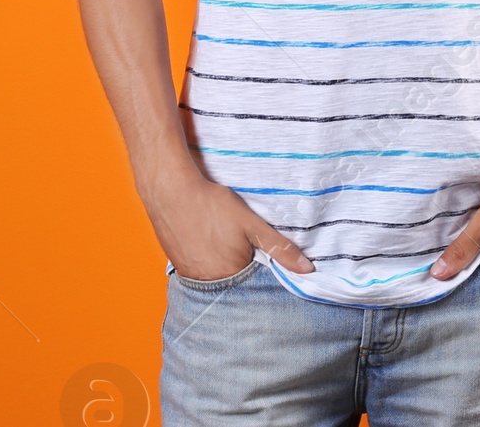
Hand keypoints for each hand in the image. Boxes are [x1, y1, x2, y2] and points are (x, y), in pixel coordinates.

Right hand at [144, 168, 313, 280]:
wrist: (171, 191)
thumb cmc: (212, 205)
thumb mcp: (251, 224)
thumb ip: (279, 247)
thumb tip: (308, 270)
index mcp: (230, 277)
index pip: (254, 287)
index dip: (259, 271)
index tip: (258, 257)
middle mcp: (209, 284)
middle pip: (234, 284)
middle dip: (241, 270)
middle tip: (237, 245)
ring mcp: (190, 277)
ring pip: (216, 278)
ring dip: (222, 266)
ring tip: (221, 242)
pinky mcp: (178, 266)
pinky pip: (198, 271)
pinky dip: (206, 261)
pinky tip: (207, 242)